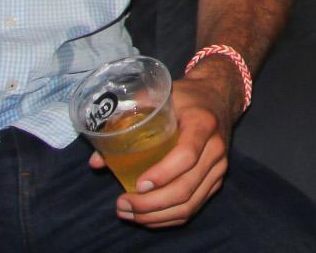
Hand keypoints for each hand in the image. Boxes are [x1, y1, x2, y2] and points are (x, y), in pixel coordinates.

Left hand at [104, 77, 234, 227]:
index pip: (187, 155)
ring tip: (129, 214)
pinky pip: (193, 207)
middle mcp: (215, 149)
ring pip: (190, 204)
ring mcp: (218, 168)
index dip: (162, 173)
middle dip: (151, 203)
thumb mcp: (160, 97)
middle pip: (186, 187)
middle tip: (123, 203)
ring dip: (156, 216)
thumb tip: (97, 159)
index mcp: (203, 124)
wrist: (219, 97)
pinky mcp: (215, 181)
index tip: (138, 184)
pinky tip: (147, 217)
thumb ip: (128, 120)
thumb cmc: (186, 97)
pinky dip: (168, 218)